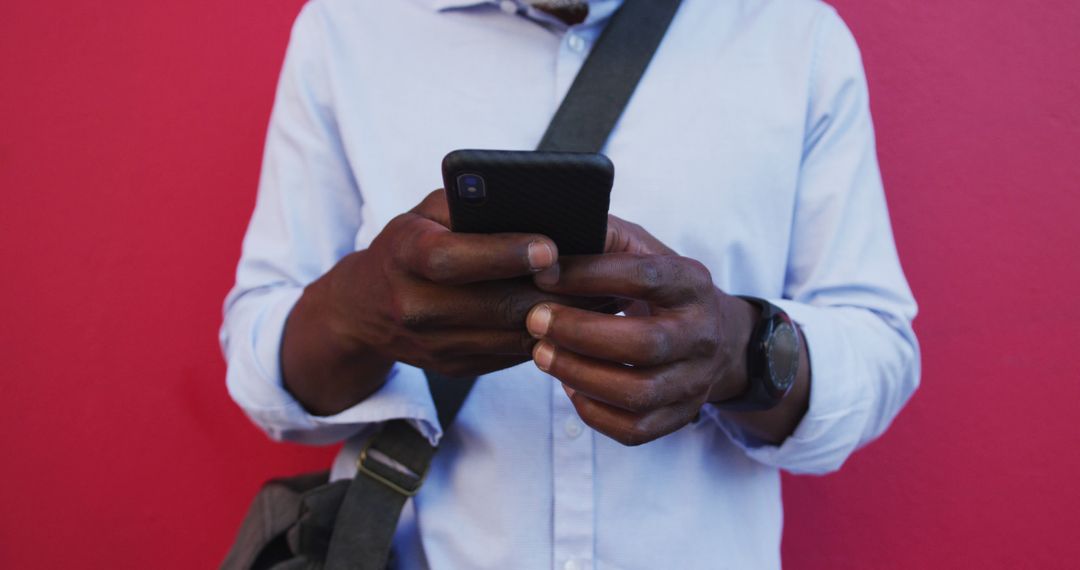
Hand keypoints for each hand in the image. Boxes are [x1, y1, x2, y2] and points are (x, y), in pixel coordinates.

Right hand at [282, 190, 602, 413]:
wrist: (364, 309)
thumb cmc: (411, 243)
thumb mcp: (426, 213)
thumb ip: (469, 204)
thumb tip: (537, 205)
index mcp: (404, 256)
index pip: (452, 259)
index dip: (503, 254)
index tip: (550, 246)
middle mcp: (414, 305)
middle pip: (493, 304)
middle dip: (552, 291)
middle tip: (601, 275)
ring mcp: (434, 344)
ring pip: (511, 335)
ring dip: (561, 317)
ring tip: (603, 296)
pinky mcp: (454, 367)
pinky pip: (512, 353)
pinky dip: (548, 335)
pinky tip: (580, 317)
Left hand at [525, 216, 756, 445]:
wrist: (714, 337)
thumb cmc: (658, 287)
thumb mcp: (642, 250)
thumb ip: (603, 239)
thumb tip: (547, 241)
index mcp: (692, 283)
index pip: (644, 277)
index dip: (590, 275)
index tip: (543, 273)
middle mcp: (702, 334)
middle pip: (644, 344)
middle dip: (579, 333)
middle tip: (534, 320)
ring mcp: (695, 381)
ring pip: (637, 392)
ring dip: (579, 374)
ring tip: (540, 353)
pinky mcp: (679, 416)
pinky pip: (634, 429)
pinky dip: (592, 410)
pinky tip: (568, 384)